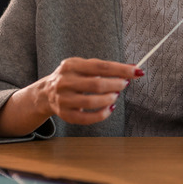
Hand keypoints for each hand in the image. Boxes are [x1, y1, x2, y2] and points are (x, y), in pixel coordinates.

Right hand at [0, 58, 141, 136]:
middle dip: (116, 85)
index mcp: (71, 65)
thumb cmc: (71, 77)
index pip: (100, 66)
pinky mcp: (64, 114)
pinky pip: (86, 118)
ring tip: (115, 96)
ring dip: (109, 99)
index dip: (120, 69)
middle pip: (96, 84)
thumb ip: (104, 68)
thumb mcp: (82, 66)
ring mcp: (63, 99)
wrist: (45, 93)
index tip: (137, 71)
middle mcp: (65, 81)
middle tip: (124, 85)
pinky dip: (102, 114)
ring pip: (91, 102)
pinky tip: (109, 109)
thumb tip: (131, 69)